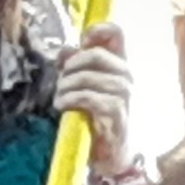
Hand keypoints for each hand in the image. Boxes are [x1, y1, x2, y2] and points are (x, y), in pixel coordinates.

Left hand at [55, 25, 133, 176]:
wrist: (109, 153)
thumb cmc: (94, 117)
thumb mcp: (80, 86)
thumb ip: (72, 66)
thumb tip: (66, 48)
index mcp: (118, 64)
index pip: (116, 33)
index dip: (96, 31)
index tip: (79, 43)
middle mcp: (125, 76)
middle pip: (96, 54)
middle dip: (71, 67)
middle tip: (60, 81)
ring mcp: (124, 94)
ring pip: (89, 77)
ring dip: (66, 86)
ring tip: (59, 98)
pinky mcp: (116, 113)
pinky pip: (89, 97)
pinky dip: (70, 99)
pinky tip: (62, 106)